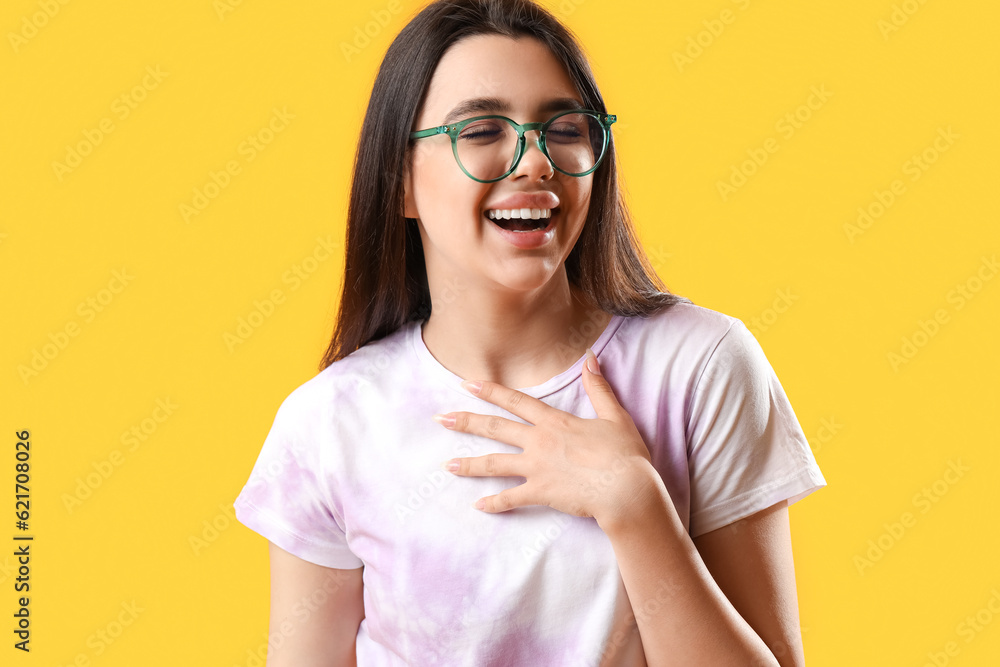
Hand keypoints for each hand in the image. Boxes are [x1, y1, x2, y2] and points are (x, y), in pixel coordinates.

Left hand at [433, 349, 660, 527]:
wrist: (627, 490)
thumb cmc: (625, 454)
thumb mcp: (615, 416)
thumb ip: (599, 387)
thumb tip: (591, 358)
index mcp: (554, 422)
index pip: (516, 401)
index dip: (490, 391)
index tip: (467, 384)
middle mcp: (539, 442)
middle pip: (495, 429)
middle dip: (466, 422)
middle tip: (441, 419)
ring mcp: (537, 468)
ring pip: (494, 464)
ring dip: (469, 464)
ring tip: (447, 465)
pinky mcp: (540, 493)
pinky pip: (511, 498)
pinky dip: (493, 503)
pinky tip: (478, 506)